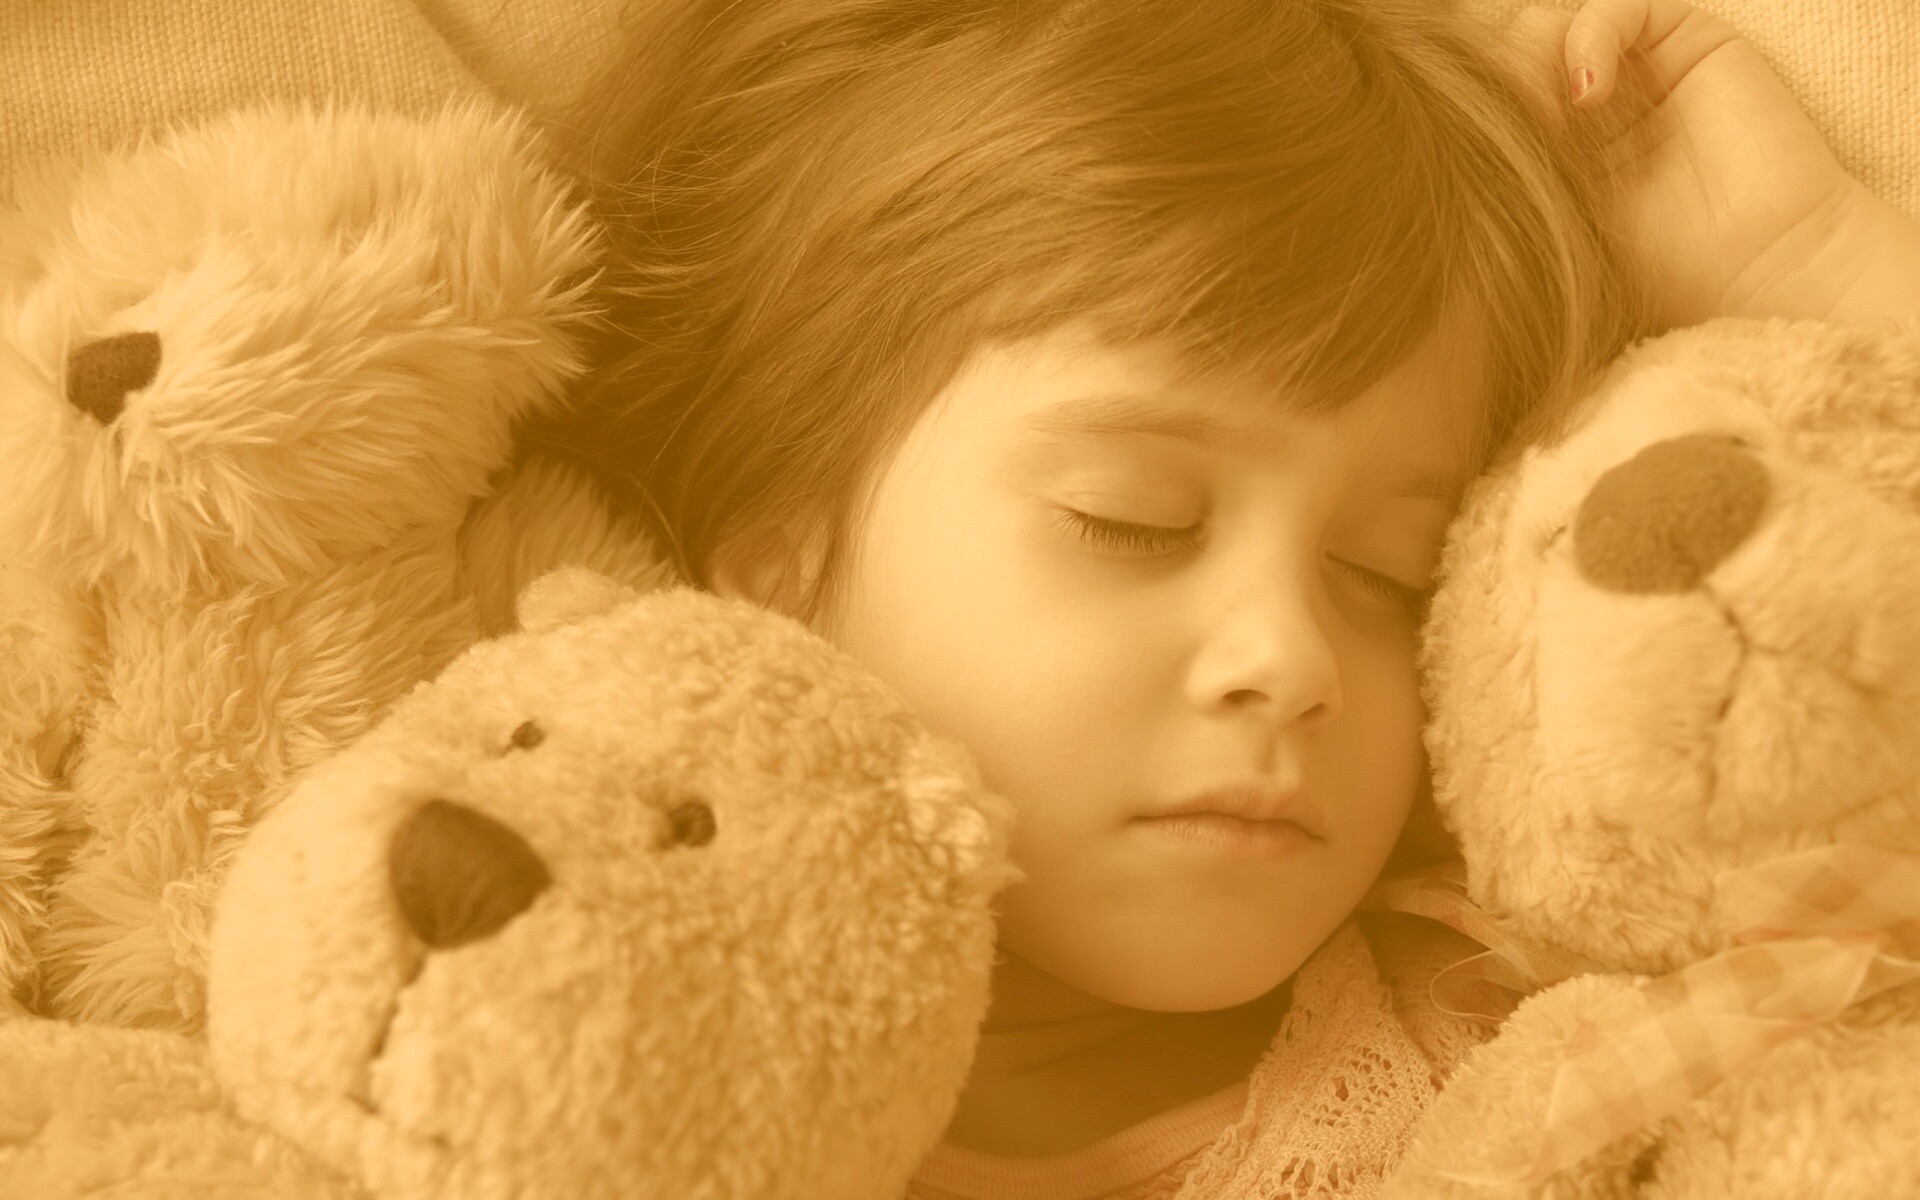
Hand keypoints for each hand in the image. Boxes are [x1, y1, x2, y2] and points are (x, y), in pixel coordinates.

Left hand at [1496, 0, 1919, 329]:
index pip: (1488, 96)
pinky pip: (1618, 8)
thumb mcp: (1550, 219)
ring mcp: (1638, 69)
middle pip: (1513, 52)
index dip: (1467, 107)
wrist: (1759, 268)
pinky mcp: (1687, 42)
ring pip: (1554, 24)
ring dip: (1533, 60)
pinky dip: (1589, 39)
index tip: (1455, 146)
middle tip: (1495, 128)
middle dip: (1494, 80)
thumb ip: (1503, 167)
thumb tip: (1434, 126)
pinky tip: (1588, 95)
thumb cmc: (1654, 270)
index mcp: (1550, 148)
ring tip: (1543, 120)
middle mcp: (1590, 104)